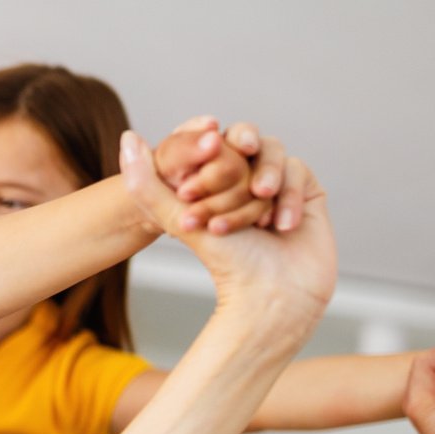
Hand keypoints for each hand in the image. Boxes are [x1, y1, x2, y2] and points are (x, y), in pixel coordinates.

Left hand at [122, 131, 336, 335]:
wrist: (271, 296)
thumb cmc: (226, 263)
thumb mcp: (178, 218)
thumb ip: (145, 182)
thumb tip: (128, 137)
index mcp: (213, 181)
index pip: (212, 145)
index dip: (207, 157)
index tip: (197, 190)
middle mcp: (245, 179)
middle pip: (244, 147)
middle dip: (237, 175)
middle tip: (240, 192)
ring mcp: (277, 185)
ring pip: (272, 157)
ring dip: (264, 181)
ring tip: (261, 215)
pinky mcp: (307, 192)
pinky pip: (298, 172)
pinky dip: (288, 196)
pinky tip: (280, 227)